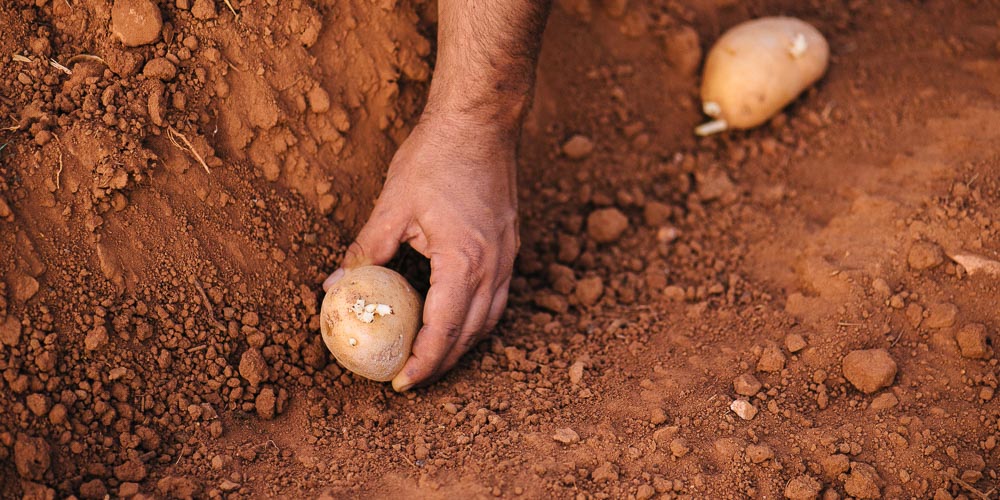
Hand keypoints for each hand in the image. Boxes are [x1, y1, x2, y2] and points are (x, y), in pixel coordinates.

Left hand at [323, 111, 518, 390]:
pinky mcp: (509, 247)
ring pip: (490, 321)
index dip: (423, 363)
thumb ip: (367, 249)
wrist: (481, 120)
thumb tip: (337, 284)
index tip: (400, 383)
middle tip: (409, 378)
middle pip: (471, 334)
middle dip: (441, 364)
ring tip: (431, 358)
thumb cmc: (438, 156)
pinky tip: (456, 321)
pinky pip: (498, 299)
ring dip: (461, 346)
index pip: (444, 330)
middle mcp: (493, 267)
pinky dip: (477, 321)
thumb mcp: (393, 204)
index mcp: (464, 261)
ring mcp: (507, 257)